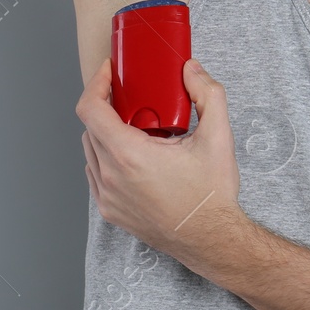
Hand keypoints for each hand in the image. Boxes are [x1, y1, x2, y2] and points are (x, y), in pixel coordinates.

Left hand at [77, 55, 246, 267]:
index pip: (90, 109)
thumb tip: (191, 69)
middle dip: (107, 106)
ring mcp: (107, 196)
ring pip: (90, 150)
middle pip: (91, 126)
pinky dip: (105, 158)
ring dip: (104, 132)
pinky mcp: (110, 211)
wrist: (211, 240)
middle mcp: (111, 176)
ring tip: (134, 127)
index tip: (108, 73)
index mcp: (129, 155)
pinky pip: (95, 173)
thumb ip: (208, 94)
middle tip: (131, 98)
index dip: (95, 84)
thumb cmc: (211, 195)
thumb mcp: (219, 138)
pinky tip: (130, 156)